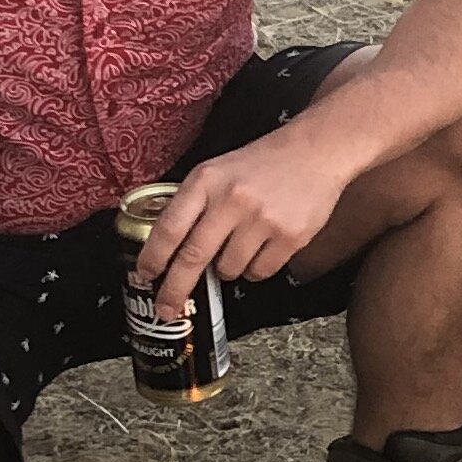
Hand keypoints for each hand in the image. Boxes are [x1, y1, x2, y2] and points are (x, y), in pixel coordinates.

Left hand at [135, 125, 357, 310]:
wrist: (316, 151)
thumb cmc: (261, 164)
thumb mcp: (217, 171)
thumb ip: (193, 203)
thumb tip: (167, 248)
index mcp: (207, 180)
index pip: (170, 227)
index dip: (154, 257)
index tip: (145, 276)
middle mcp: (231, 200)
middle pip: (193, 257)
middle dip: (175, 290)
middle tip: (165, 309)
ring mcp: (262, 220)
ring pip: (228, 270)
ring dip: (227, 268)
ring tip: (240, 243)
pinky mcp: (289, 237)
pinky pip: (259, 272)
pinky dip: (255, 267)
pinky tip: (262, 245)